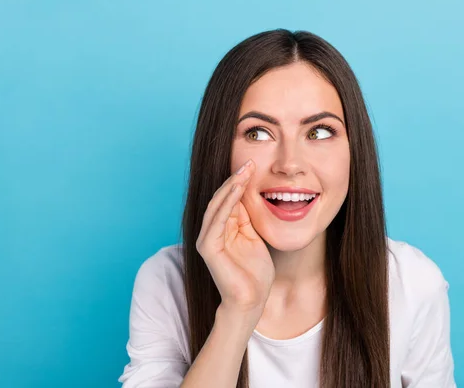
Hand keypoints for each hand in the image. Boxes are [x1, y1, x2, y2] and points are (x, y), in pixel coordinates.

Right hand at [196, 159, 274, 314]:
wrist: (252, 300)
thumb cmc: (255, 273)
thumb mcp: (255, 237)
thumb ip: (248, 218)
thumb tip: (249, 195)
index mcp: (223, 228)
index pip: (228, 199)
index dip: (240, 181)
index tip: (253, 164)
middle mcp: (211, 231)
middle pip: (221, 198)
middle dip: (235, 179)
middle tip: (249, 162)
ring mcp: (207, 239)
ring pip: (217, 205)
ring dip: (231, 187)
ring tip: (244, 172)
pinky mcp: (208, 247)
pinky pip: (217, 220)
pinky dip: (227, 204)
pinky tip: (237, 190)